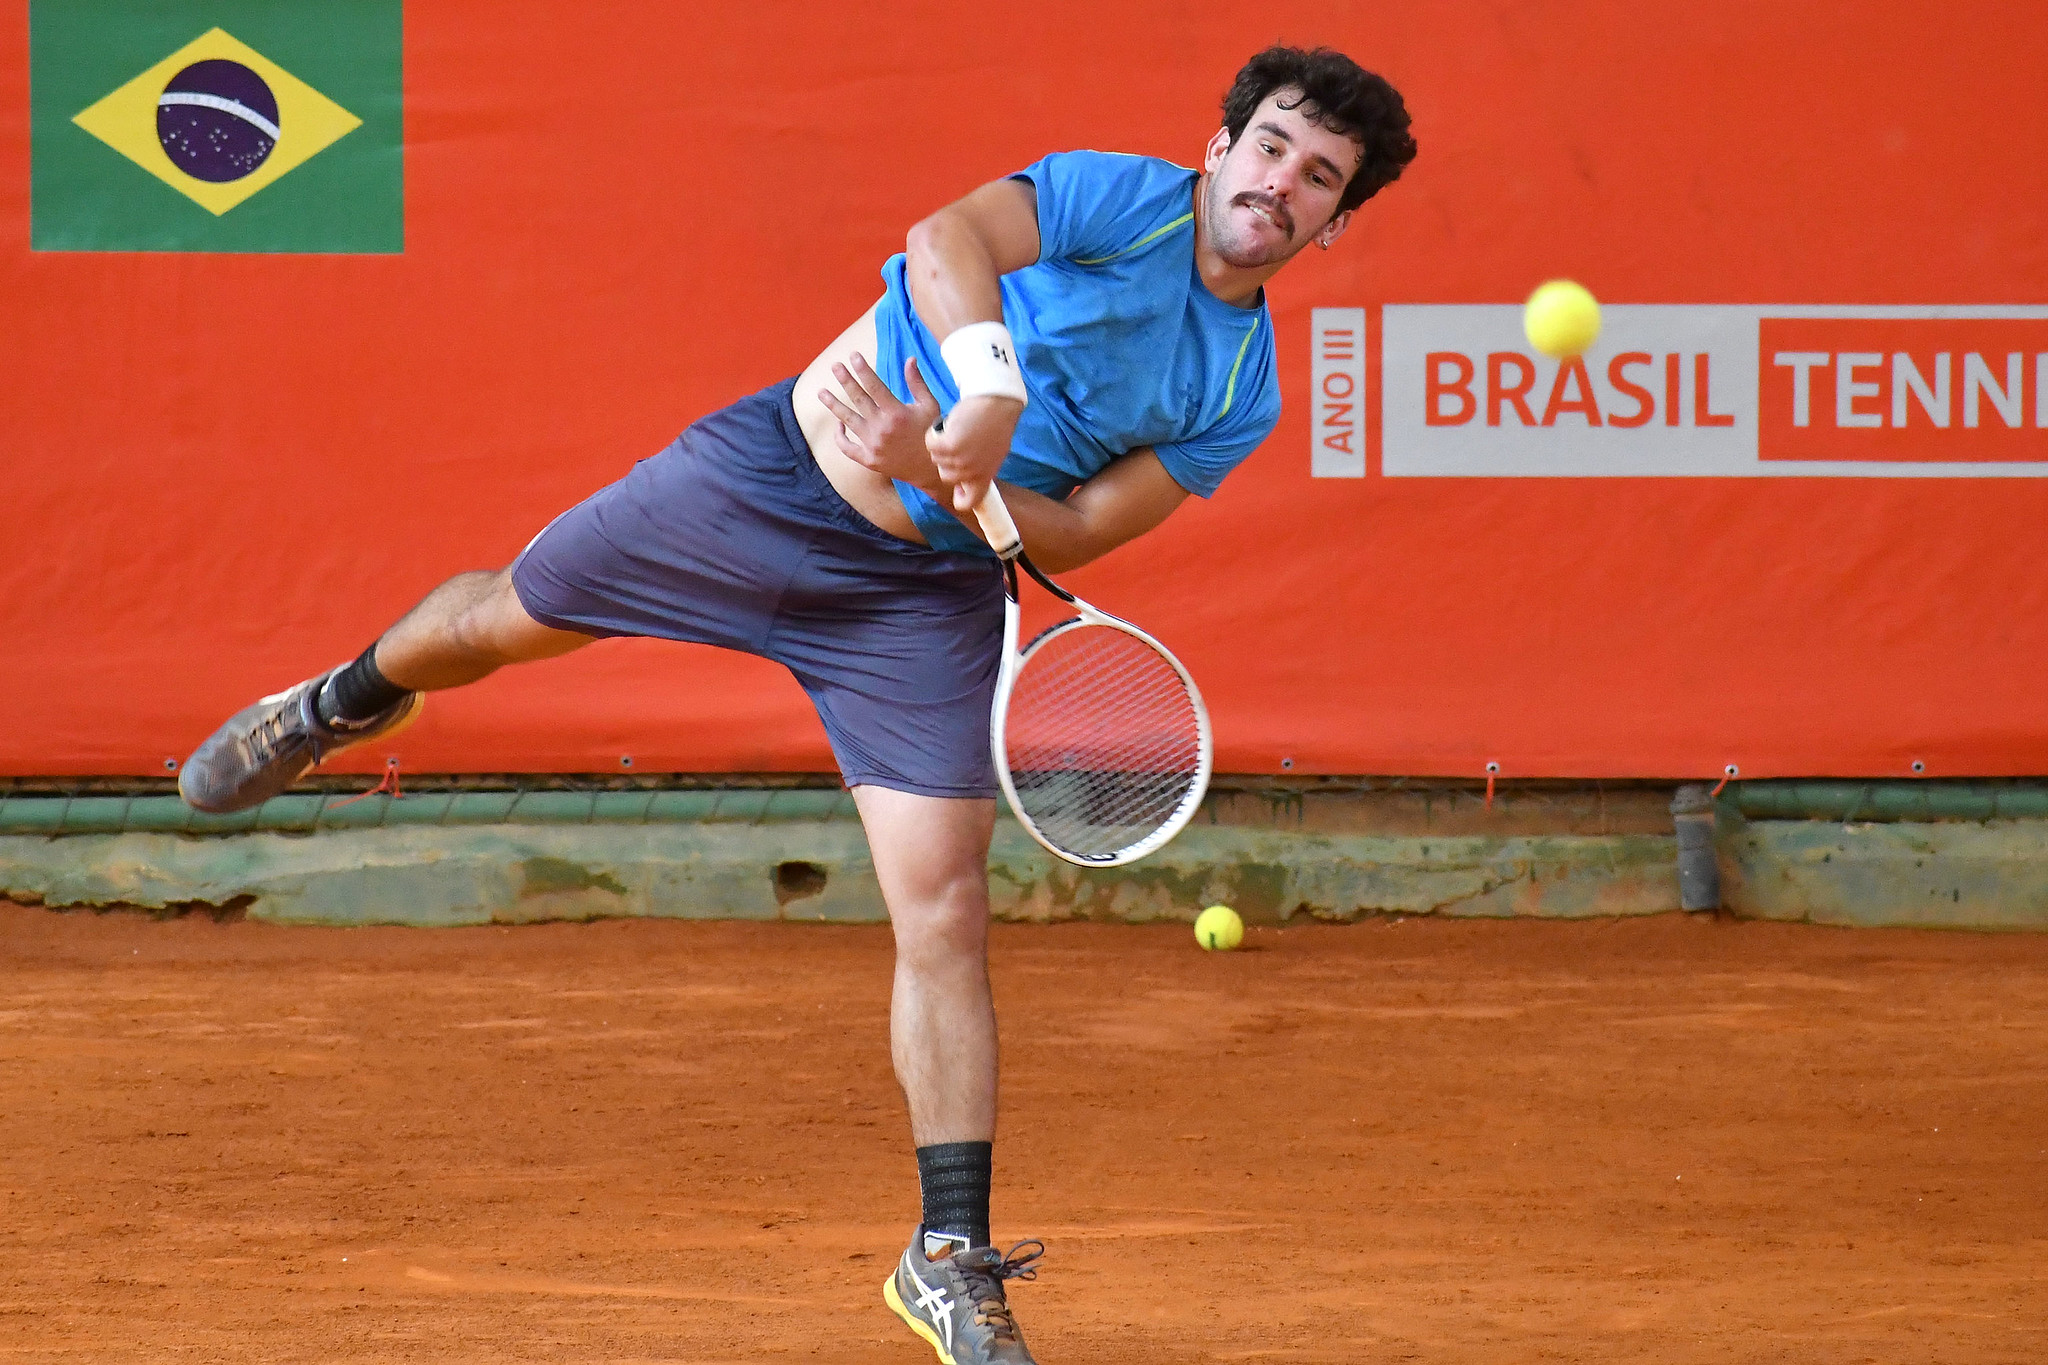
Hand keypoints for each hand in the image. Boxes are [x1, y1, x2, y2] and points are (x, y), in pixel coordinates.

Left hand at [817, 354, 943, 490]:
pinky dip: (840, 437)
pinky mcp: (869, 460)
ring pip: (848, 420)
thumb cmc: (931, 434)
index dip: (863, 369)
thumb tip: (910, 359)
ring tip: (821, 392)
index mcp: (897, 413)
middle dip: (845, 380)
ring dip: (833, 405)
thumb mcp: (929, 406)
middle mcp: (882, 428)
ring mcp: (873, 445)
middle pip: (858, 399)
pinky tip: (838, 425)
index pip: (875, 386)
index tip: (853, 356)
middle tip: (835, 366)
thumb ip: (917, 383)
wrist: (932, 470)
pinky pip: (847, 447)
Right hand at [927, 393, 1023, 514]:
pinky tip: (946, 424)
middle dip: (947, 459)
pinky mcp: (948, 445)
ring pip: (936, 458)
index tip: (956, 488)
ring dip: (940, 443)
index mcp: (985, 477)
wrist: (997, 401)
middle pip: (945, 475)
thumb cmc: (997, 423)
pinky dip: (934, 433)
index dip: (959, 497)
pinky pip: (931, 444)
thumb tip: (965, 481)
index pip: (969, 502)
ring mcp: (959, 460)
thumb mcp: (994, 453)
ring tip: (955, 430)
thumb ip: (980, 468)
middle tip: (956, 442)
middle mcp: (971, 472)